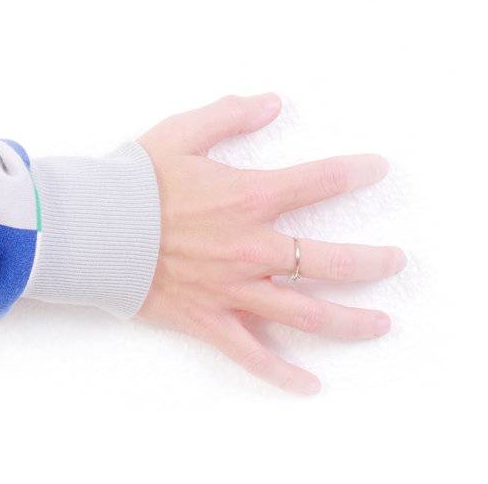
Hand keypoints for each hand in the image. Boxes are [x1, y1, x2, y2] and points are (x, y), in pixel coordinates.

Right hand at [132, 92, 405, 395]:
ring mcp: (235, 289)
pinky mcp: (211, 320)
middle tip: (395, 260)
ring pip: (306, 314)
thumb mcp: (181, 132)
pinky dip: (283, 374)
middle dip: (371, 262)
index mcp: (248, 198)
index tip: (378, 168)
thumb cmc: (134, 179)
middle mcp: (251, 247)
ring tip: (381, 323)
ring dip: (350, 321)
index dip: (353, 172)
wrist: (92, 227)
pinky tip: (311, 384)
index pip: (317, 182)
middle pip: (329, 262)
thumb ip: (230, 115)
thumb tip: (272, 102)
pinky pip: (254, 355)